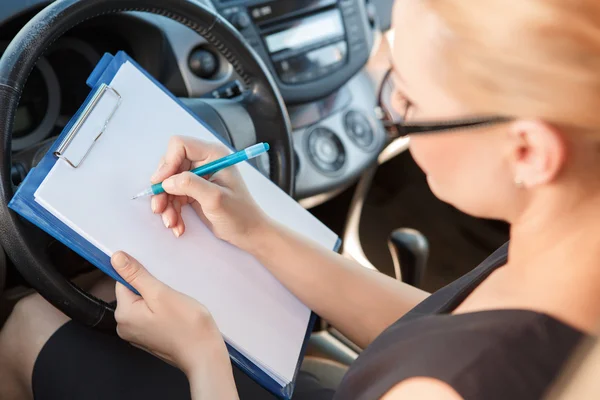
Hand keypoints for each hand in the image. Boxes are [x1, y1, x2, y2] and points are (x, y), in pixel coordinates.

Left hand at [111, 251, 228, 375]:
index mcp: (123, 314)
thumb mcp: (160, 293)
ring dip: (158, 299)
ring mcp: (137, 334)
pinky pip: (151, 315)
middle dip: (151, 288)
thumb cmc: (186, 325)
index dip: (142, 276)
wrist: (204, 353)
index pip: (123, 282)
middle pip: (133, 293)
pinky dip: (162, 310)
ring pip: (144, 303)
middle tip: (170, 293)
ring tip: (175, 304)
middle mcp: (125, 326)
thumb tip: (116, 258)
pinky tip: (175, 313)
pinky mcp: (150, 337)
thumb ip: (136, 275)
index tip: (159, 280)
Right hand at [151, 136, 269, 251]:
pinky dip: (172, 211)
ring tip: (172, 223)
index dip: (168, 162)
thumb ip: (191, 185)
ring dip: (166, 204)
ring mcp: (197, 177)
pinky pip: (173, 197)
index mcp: (213, 155)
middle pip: (169, 166)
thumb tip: (167, 181)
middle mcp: (203, 162)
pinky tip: (178, 225)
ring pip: (168, 184)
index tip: (162, 184)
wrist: (248, 233)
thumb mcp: (215, 199)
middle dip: (163, 189)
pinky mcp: (193, 191)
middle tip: (160, 208)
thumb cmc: (240, 214)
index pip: (180, 145)